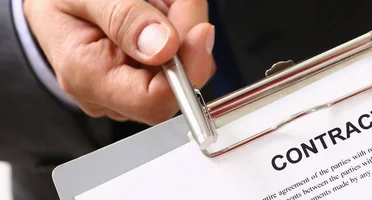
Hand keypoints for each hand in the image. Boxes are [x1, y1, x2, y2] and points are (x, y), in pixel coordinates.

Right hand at [24, 0, 215, 124]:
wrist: (49, 5)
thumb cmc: (59, 1)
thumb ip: (123, 18)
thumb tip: (165, 47)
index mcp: (88, 78)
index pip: (154, 101)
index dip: (188, 70)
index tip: (201, 31)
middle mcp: (111, 94)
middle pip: (178, 82)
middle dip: (186, 37)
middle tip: (175, 0)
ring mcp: (130, 89)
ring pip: (185, 67)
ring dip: (184, 28)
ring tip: (155, 4)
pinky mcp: (145, 79)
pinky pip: (180, 59)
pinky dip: (179, 31)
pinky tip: (158, 14)